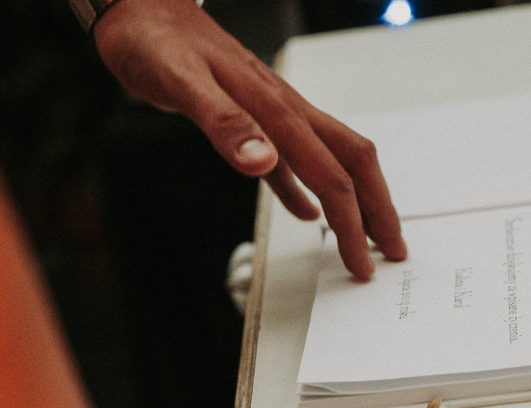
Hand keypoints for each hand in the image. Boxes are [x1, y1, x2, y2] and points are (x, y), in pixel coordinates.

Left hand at [93, 0, 406, 279]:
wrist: (137, 7)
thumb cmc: (154, 40)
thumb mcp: (181, 82)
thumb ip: (225, 122)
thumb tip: (263, 161)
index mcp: (274, 107)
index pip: (331, 173)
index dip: (352, 221)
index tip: (362, 259)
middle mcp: (283, 109)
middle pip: (352, 162)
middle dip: (378, 210)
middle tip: (392, 250)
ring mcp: (272, 113)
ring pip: (332, 160)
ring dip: (355, 201)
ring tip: (367, 236)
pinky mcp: (252, 117)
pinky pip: (293, 161)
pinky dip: (307, 191)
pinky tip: (307, 213)